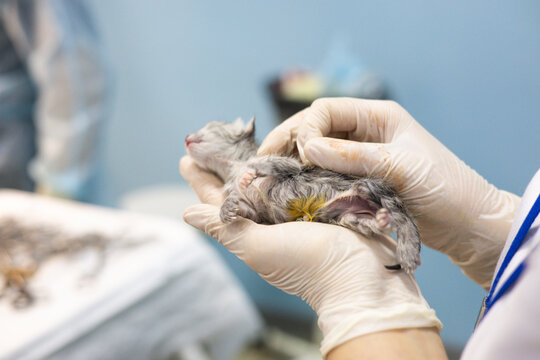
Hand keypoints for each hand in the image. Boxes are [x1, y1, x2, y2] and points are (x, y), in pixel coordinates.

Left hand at [180, 156, 441, 356]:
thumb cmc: (307, 266)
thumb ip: (225, 228)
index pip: (220, 201)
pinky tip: (281, 140)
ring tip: (238, 134)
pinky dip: (290, 157)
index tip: (186, 158)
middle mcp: (274, 217)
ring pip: (272, 175)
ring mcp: (300, 206)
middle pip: (244, 183)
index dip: (202, 180)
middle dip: (226, 161)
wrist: (363, 275)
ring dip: (255, 155)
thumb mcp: (258, 248)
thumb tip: (187, 213)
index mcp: (254, 230)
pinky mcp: (325, 196)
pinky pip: (302, 172)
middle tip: (209, 138)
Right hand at [258, 98, 520, 288]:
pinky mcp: (360, 181)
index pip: (324, 112)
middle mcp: (364, 132)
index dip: (305, 130)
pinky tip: (292, 193)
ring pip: (316, 154)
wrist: (467, 224)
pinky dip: (308, 182)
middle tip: (262, 165)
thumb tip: (307, 148)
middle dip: (288, 144)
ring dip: (294, 165)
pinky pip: (325, 175)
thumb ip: (353, 157)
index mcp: (376, 116)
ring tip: (270, 180)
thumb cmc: (444, 188)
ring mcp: (361, 157)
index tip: (300, 156)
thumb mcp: (399, 168)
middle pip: (314, 130)